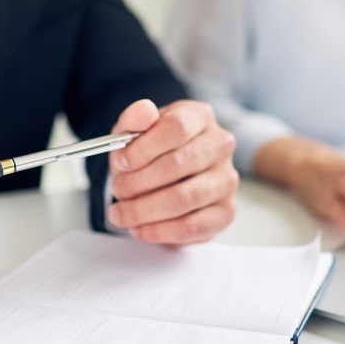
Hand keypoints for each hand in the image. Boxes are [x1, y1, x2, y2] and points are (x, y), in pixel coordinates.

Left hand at [106, 99, 238, 244]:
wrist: (168, 177)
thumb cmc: (152, 151)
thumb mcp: (136, 130)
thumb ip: (134, 119)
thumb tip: (143, 112)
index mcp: (200, 116)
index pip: (176, 127)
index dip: (142, 148)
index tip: (119, 162)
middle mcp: (221, 145)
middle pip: (177, 164)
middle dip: (137, 182)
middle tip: (117, 191)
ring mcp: (227, 180)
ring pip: (183, 199)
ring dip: (143, 210)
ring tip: (121, 214)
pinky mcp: (226, 212)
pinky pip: (191, 226)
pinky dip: (158, 231)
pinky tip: (139, 229)